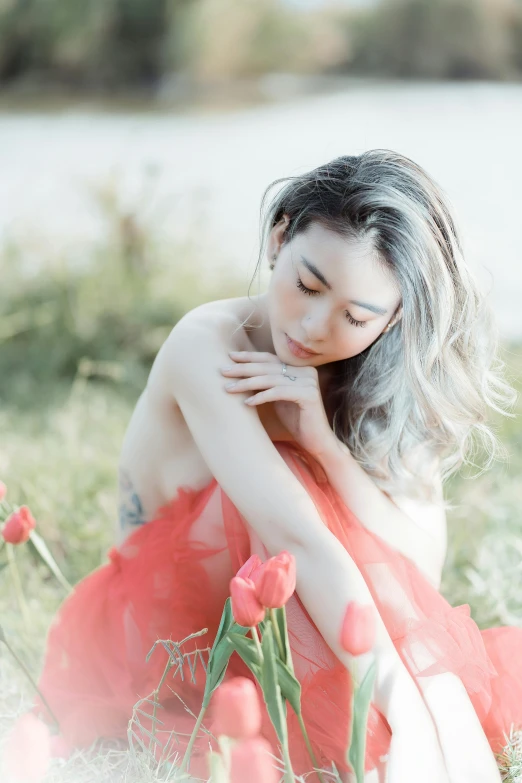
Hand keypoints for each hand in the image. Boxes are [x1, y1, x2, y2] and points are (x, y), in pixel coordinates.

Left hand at [220, 350, 335, 459]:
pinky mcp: (308, 395)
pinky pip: (278, 392)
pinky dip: (261, 397)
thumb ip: (268, 383)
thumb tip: (241, 373)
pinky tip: (246, 403)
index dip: (249, 357)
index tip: (230, 357)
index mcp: (299, 368)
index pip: (270, 359)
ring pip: (271, 378)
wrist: (316, 441)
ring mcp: (308, 382)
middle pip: (268, 366)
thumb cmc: (296, 421)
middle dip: (243, 368)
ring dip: (247, 383)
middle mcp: (305, 371)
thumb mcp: (278, 397)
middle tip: (223, 371)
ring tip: (229, 388)